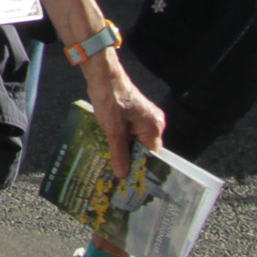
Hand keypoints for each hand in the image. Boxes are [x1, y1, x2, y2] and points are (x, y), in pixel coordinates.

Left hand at [83, 55, 166, 180]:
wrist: (102, 75)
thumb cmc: (111, 100)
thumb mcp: (114, 130)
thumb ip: (120, 153)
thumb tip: (122, 174)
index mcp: (154, 127)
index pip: (152, 156)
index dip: (141, 168)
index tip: (131, 181)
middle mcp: (152, 123)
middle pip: (143, 149)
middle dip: (131, 160)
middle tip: (117, 177)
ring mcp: (143, 118)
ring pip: (134, 141)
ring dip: (123, 150)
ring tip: (111, 165)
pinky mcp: (133, 114)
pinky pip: (129, 133)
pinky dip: (120, 140)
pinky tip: (109, 149)